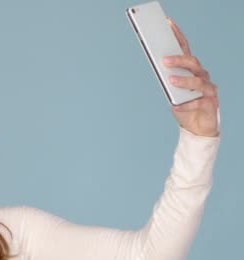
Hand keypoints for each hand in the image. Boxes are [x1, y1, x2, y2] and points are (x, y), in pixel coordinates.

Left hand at [163, 18, 219, 136]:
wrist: (196, 128)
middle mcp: (201, 76)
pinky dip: (186, 103)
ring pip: (197, 81)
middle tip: (163, 59)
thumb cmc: (183, 105)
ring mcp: (208, 89)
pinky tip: (176, 104)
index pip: (184, 49)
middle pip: (192, 63)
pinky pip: (199, 101)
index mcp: (190, 70)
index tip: (168, 23)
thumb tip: (157, 65)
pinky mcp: (210, 103)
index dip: (177, 35)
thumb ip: (166, 79)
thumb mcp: (171, 92)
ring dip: (183, 80)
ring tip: (170, 80)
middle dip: (178, 60)